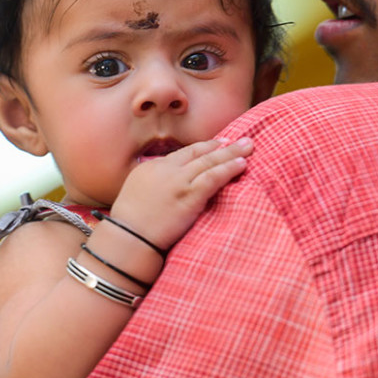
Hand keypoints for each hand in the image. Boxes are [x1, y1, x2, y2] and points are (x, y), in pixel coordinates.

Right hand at [111, 137, 253, 250]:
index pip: (183, 154)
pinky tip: (241, 164)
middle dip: (220, 146)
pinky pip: (213, 178)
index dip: (203, 148)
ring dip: (231, 153)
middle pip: (198, 152)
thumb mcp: (137, 194)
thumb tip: (168, 186)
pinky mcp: (189, 195)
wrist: (129, 237)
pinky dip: (229, 169)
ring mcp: (178, 181)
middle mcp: (166, 169)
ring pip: (209, 161)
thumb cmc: (130, 225)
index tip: (217, 145)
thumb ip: (154, 185)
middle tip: (239, 140)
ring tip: (248, 146)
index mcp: (151, 167)